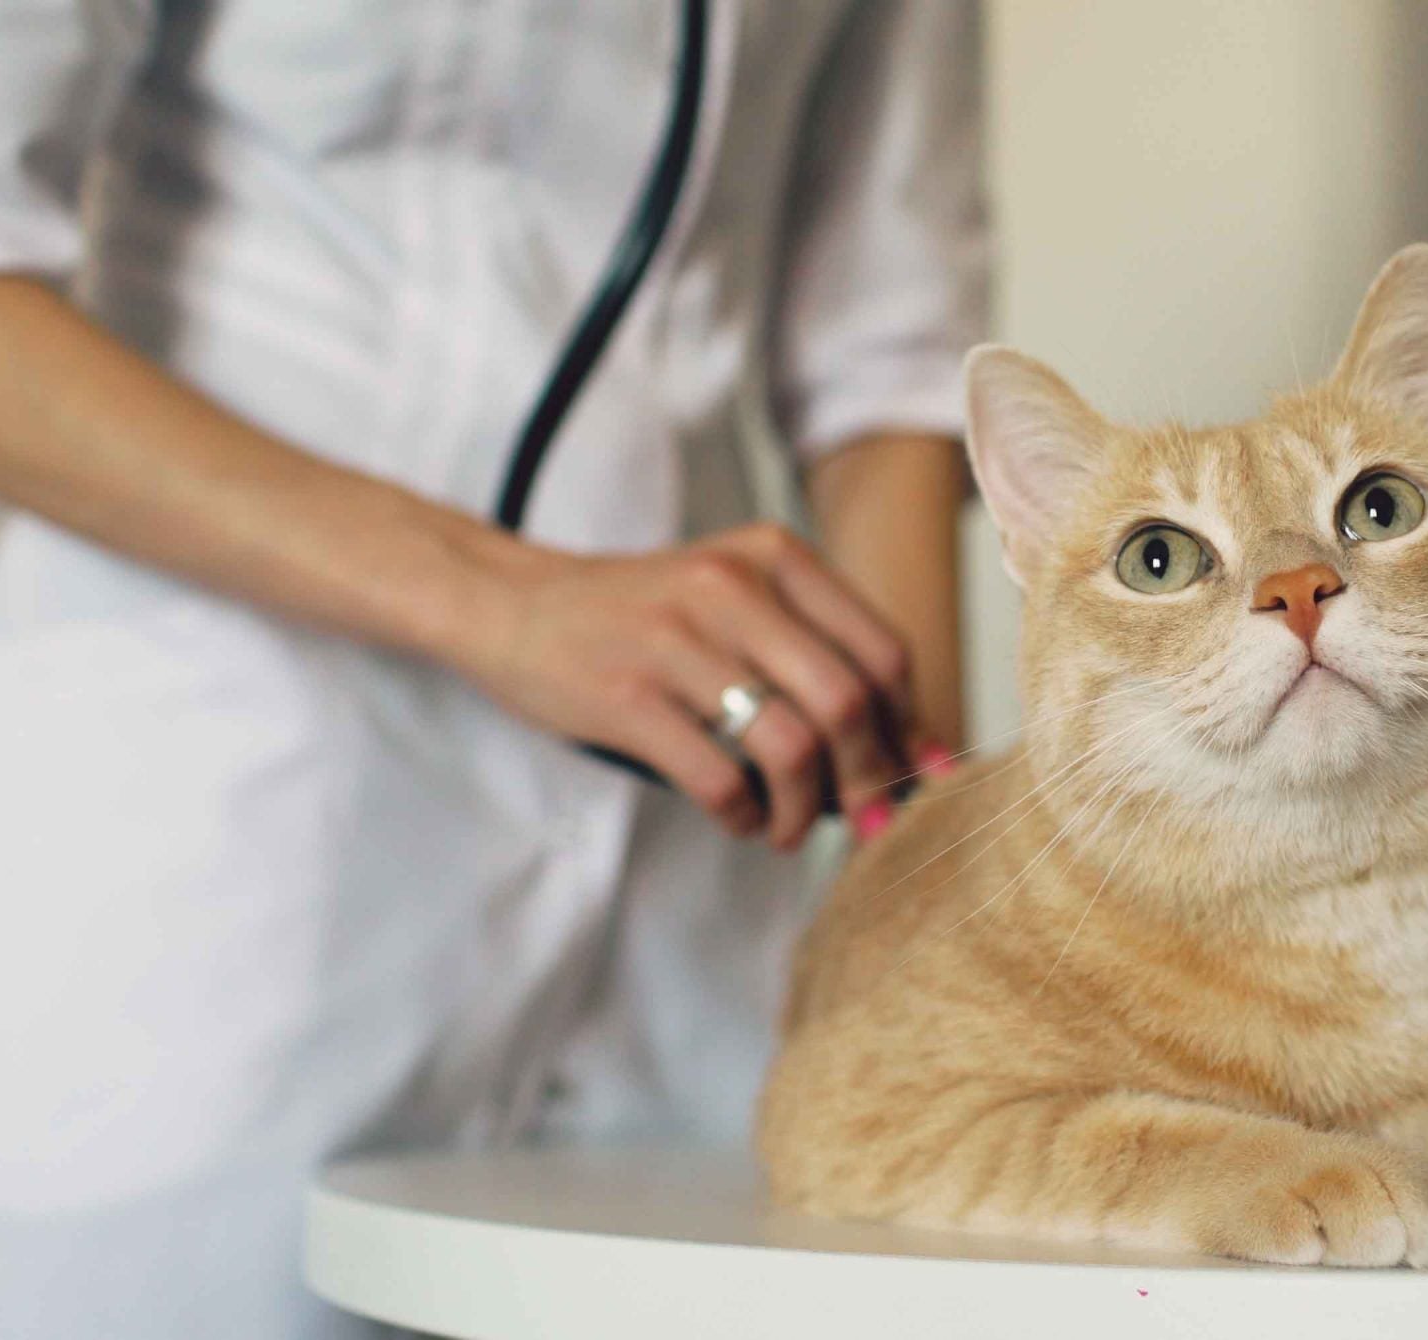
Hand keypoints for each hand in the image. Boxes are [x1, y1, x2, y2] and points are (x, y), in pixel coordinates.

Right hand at [445, 521, 914, 849]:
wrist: (514, 605)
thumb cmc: (646, 616)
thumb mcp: (737, 598)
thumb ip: (818, 655)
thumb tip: (913, 752)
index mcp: (774, 556)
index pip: (882, 652)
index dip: (909, 727)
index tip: (913, 777)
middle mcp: (731, 586)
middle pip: (847, 702)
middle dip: (870, 780)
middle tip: (865, 822)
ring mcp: (676, 640)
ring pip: (790, 747)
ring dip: (803, 810)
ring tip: (787, 828)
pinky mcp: (627, 696)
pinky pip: (718, 778)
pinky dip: (744, 816)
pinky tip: (739, 820)